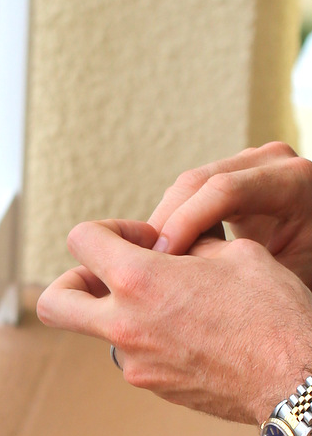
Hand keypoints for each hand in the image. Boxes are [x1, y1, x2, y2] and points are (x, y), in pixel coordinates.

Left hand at [37, 218, 311, 423]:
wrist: (292, 376)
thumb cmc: (271, 310)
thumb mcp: (232, 253)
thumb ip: (185, 245)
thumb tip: (168, 247)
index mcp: (140, 281)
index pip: (81, 241)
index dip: (108, 230)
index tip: (142, 239)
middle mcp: (124, 325)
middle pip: (55, 302)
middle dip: (73, 281)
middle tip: (110, 275)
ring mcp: (134, 362)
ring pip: (100, 330)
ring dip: (122, 311)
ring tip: (171, 302)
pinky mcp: (151, 386)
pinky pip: (135, 354)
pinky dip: (150, 337)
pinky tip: (192, 331)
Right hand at [148, 142, 311, 287]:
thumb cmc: (309, 268)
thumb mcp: (282, 275)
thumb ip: (235, 269)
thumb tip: (174, 272)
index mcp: (293, 181)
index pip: (224, 190)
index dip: (186, 223)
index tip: (162, 262)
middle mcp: (271, 160)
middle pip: (198, 181)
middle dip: (164, 223)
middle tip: (140, 264)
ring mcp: (251, 163)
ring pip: (187, 185)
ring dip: (162, 222)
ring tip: (148, 262)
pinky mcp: (234, 174)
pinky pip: (191, 193)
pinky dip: (173, 220)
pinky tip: (162, 253)